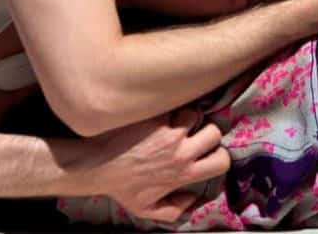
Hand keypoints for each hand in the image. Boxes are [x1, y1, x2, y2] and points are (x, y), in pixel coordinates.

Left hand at [85, 108, 229, 222]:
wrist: (97, 165)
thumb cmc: (122, 187)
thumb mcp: (148, 210)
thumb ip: (175, 210)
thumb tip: (193, 197)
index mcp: (183, 173)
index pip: (221, 161)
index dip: (220, 155)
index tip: (209, 153)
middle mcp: (180, 151)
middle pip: (214, 132)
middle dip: (208, 131)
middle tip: (195, 135)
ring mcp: (168, 131)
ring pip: (194, 114)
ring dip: (186, 117)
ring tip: (175, 122)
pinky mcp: (155, 117)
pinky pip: (171, 106)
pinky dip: (167, 110)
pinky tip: (158, 116)